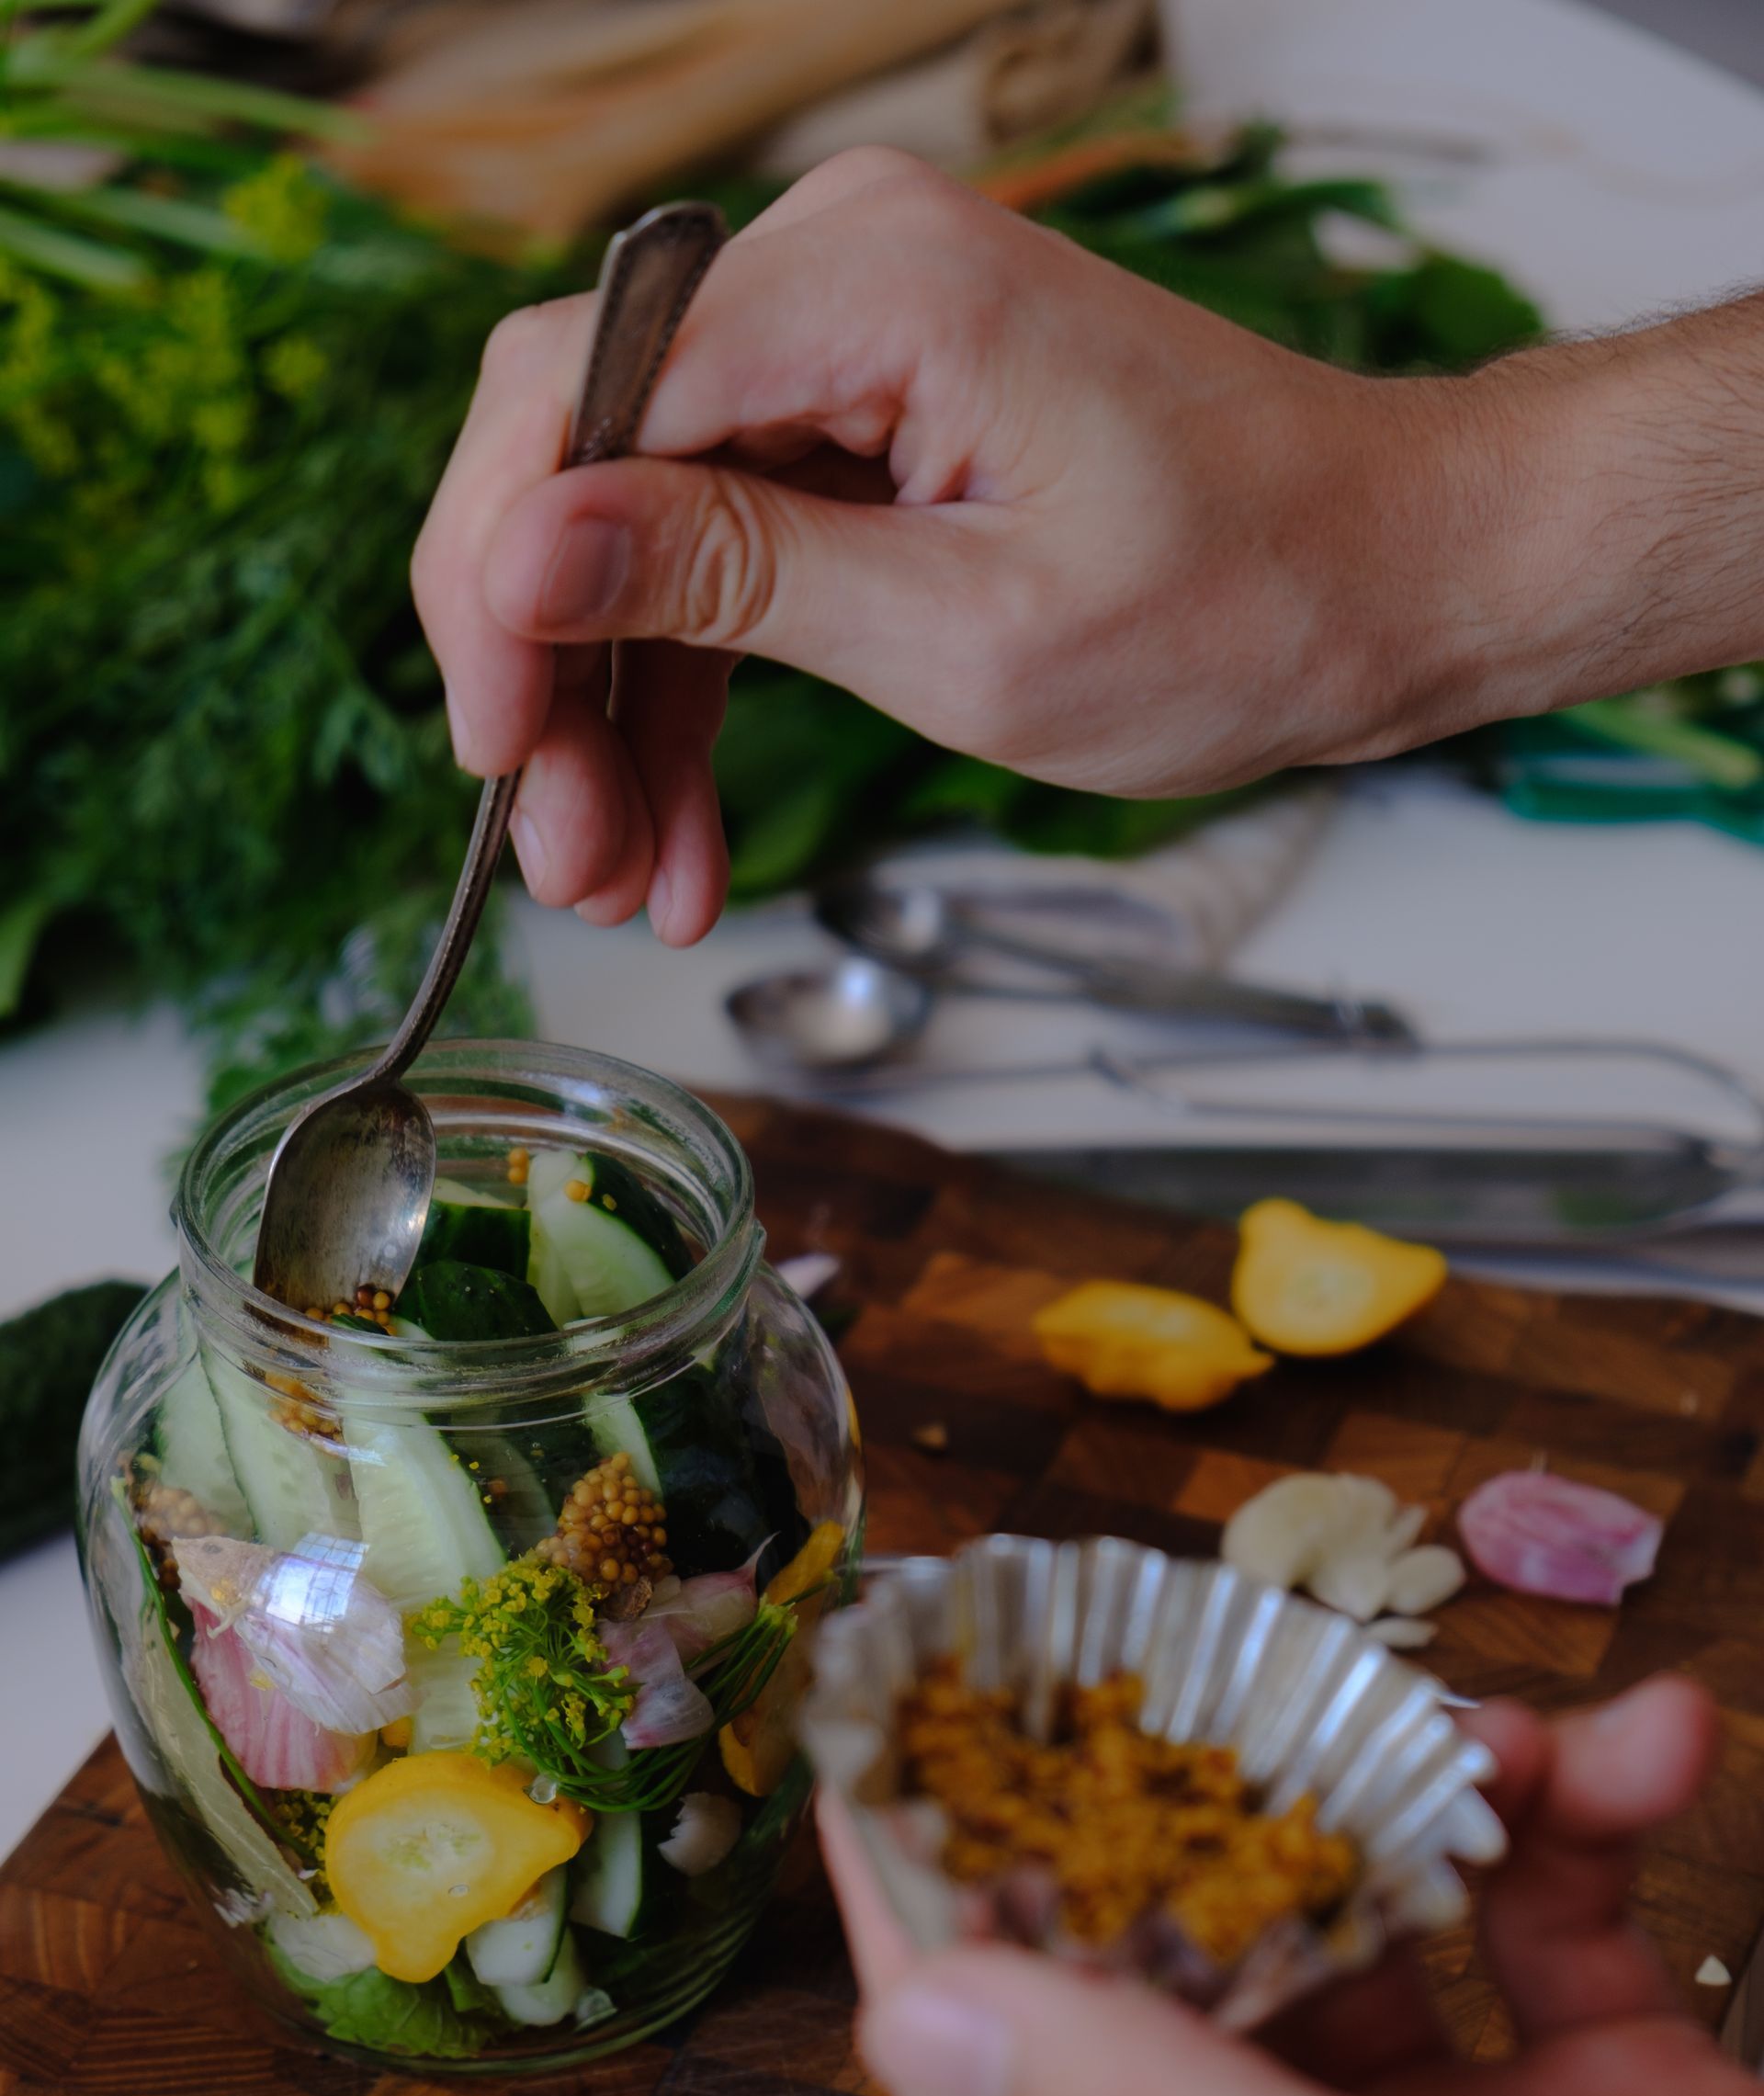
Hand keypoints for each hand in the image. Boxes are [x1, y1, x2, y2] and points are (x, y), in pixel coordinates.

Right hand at [411, 149, 1466, 940]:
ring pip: (637, 520)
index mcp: (867, 286)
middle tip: (558, 852)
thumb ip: (735, 582)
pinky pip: (725, 540)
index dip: (498, 590)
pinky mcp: (869, 411)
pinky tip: (681, 832)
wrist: (1384, 576)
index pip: (571, 401)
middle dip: (550, 671)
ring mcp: (849, 337)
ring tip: (621, 882)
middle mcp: (838, 270)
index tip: (497, 754)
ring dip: (616, 709)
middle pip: (582, 455)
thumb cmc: (1238, 606)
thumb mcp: (970, 637)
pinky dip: (697, 686)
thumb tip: (523, 556)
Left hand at [823, 1676, 1763, 2095]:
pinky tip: (1665, 1754)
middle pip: (1178, 1946)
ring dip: (1439, 1777)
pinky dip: (1590, 1810)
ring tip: (1544, 1728)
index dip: (925, 1880)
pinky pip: (1544, 1900)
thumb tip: (911, 2013)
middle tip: (1201, 1630)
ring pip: (1366, 1892)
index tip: (896, 1702)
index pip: (997, 2058)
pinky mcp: (1600, 2086)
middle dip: (1198, 1781)